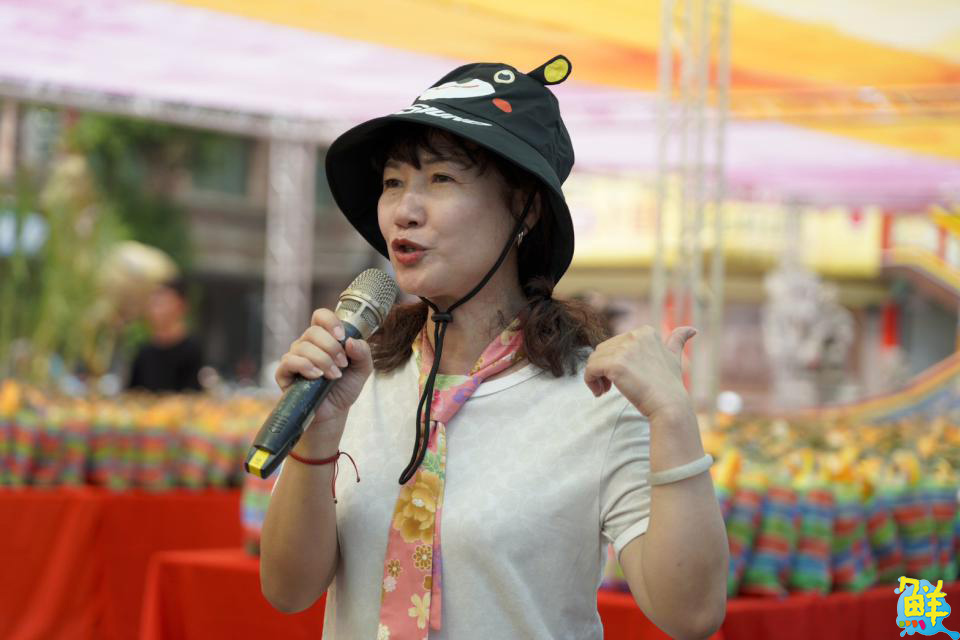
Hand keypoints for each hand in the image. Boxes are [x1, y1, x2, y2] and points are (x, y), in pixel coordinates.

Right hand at [275, 308, 373, 427]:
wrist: (334, 412)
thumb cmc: (345, 387)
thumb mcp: (362, 369)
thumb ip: (363, 353)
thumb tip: (351, 341)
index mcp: (324, 338)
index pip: (320, 316)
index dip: (330, 321)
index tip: (342, 336)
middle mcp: (307, 344)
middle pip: (313, 331)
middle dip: (331, 348)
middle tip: (342, 364)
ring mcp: (294, 357)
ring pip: (303, 347)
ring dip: (323, 361)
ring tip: (334, 375)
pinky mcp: (284, 373)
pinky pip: (289, 361)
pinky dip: (305, 366)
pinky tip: (317, 376)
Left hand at [583, 326, 695, 418]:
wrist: (669, 406)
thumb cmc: (670, 385)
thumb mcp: (675, 358)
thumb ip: (678, 340)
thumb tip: (693, 329)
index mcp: (645, 332)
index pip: (615, 344)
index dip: (615, 361)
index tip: (624, 377)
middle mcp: (634, 336)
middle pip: (602, 351)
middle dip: (603, 369)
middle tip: (610, 386)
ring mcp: (624, 349)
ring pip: (594, 360)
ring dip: (596, 376)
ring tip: (605, 390)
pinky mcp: (614, 364)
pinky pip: (589, 369)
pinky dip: (590, 382)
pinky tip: (600, 393)